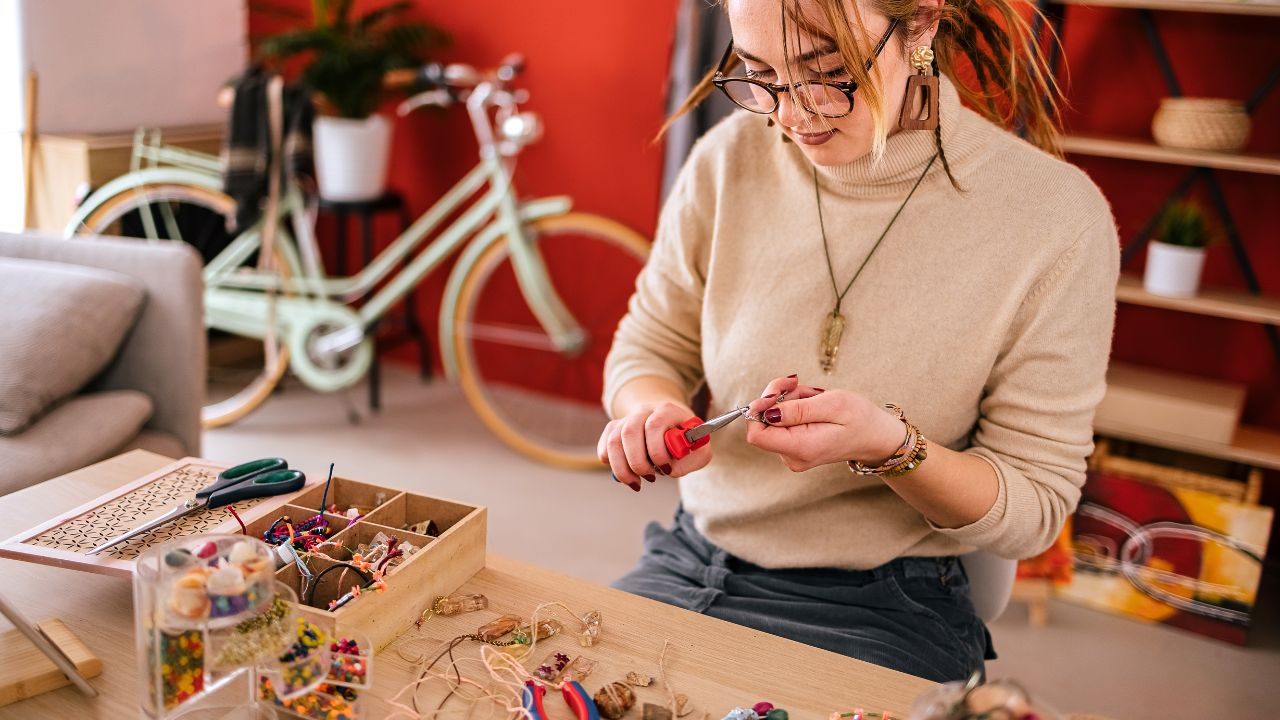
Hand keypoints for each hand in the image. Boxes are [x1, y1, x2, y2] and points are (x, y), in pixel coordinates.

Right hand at [597, 401, 710, 490]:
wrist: (671, 423)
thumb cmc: (686, 440)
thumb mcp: (699, 449)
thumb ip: (692, 460)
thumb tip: (669, 470)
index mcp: (667, 410)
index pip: (654, 426)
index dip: (658, 452)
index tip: (666, 469)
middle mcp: (644, 410)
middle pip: (630, 432)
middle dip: (638, 462)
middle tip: (650, 477)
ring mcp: (627, 418)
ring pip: (614, 440)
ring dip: (622, 468)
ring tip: (636, 482)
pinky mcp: (614, 428)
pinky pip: (605, 445)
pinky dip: (610, 463)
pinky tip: (626, 473)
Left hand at [744, 375, 905, 472]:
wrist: (876, 437)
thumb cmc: (860, 419)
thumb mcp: (832, 405)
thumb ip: (798, 409)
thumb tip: (766, 412)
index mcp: (801, 448)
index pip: (756, 435)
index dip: (758, 409)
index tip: (775, 393)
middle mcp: (792, 456)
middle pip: (763, 423)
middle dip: (778, 398)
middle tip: (798, 384)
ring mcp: (793, 454)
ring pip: (773, 419)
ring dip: (789, 400)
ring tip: (814, 397)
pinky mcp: (795, 448)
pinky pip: (783, 422)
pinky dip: (794, 408)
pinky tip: (813, 405)